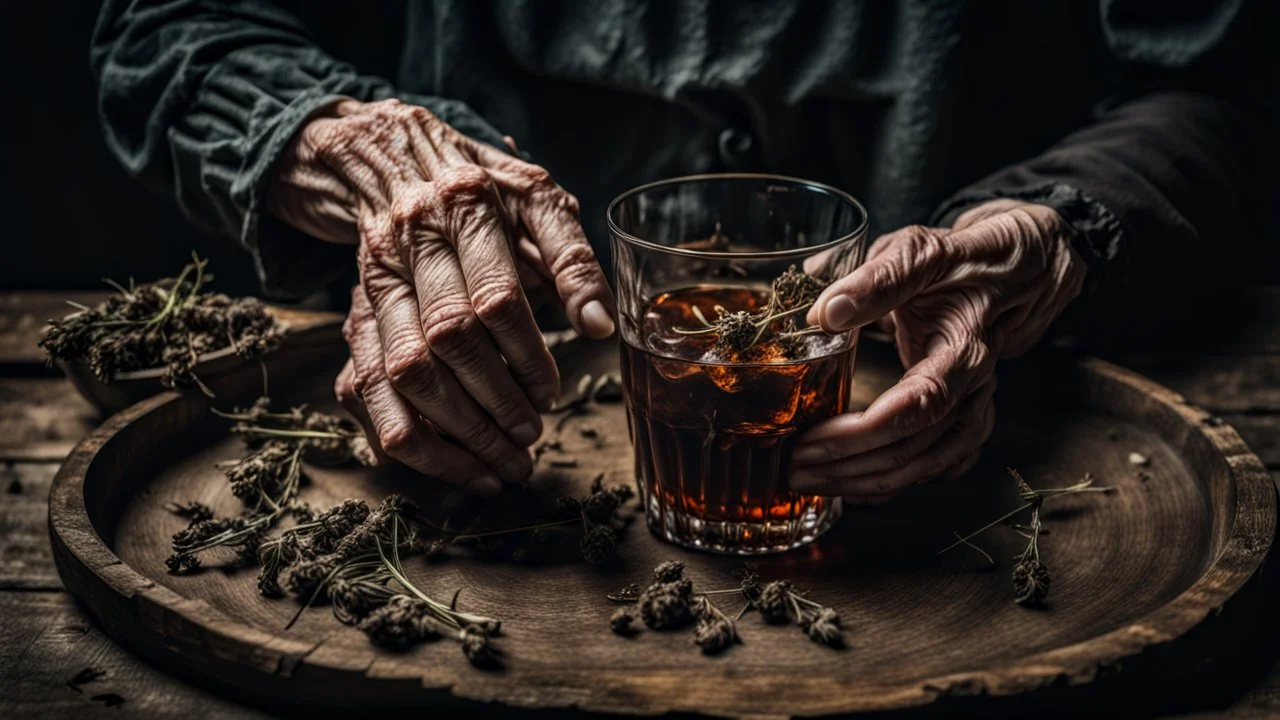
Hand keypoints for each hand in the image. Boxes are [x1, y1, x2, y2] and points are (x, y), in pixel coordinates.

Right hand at [267, 99, 615, 492]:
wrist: (392, 161)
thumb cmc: (484, 190)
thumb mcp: (539, 202)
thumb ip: (573, 260)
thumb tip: (601, 327)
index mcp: (463, 207)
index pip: (494, 298)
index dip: (526, 356)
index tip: (551, 394)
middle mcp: (409, 243)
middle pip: (446, 340)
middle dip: (493, 403)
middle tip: (531, 438)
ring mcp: (371, 283)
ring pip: (400, 373)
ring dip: (451, 432)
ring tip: (499, 465)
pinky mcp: (352, 316)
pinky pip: (364, 389)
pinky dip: (404, 437)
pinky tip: (447, 464)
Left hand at [789, 200, 1085, 500]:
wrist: (1019, 269)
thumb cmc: (964, 259)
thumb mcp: (919, 252)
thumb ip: (875, 280)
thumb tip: (825, 313)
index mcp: (965, 349)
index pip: (917, 406)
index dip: (863, 432)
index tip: (813, 441)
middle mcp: (976, 388)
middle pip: (917, 447)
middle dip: (851, 465)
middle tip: (794, 467)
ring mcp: (976, 408)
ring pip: (926, 466)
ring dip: (867, 482)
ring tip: (813, 481)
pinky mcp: (968, 419)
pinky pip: (934, 466)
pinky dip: (895, 482)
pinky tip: (856, 489)